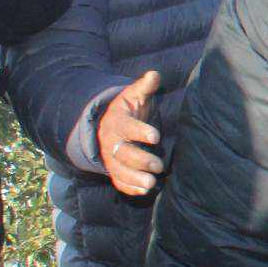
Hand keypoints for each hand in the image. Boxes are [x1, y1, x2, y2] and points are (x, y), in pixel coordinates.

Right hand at [98, 71, 163, 195]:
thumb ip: (144, 86)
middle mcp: (111, 142)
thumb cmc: (127, 110)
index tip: (156, 136)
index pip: (127, 128)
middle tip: (158, 165)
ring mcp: (111, 158)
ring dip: (135, 178)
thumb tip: (154, 74)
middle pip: (123, 153)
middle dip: (140, 160)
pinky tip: (144, 192)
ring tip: (151, 183)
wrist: (109, 125)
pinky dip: (129, 188)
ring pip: (119, 171)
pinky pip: (118, 181)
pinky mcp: (114, 170)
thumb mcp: (134, 95)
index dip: (140, 132)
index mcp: (117, 122)